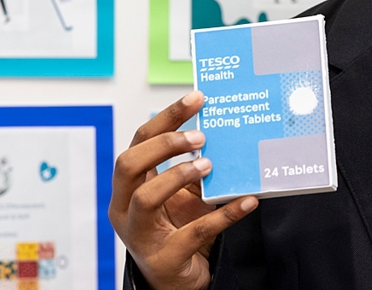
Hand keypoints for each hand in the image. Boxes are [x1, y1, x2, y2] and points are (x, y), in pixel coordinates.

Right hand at [109, 91, 258, 289]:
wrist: (178, 279)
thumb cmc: (179, 228)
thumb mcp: (184, 193)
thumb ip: (194, 166)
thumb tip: (225, 132)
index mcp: (128, 185)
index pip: (139, 142)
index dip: (166, 119)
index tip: (196, 99)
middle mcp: (124, 208)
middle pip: (128, 165)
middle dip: (164, 145)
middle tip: (201, 137)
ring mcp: (139, 235)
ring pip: (145, 199)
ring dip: (177, 176)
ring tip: (208, 165)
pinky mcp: (163, 259)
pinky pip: (193, 233)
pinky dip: (223, 215)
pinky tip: (247, 202)